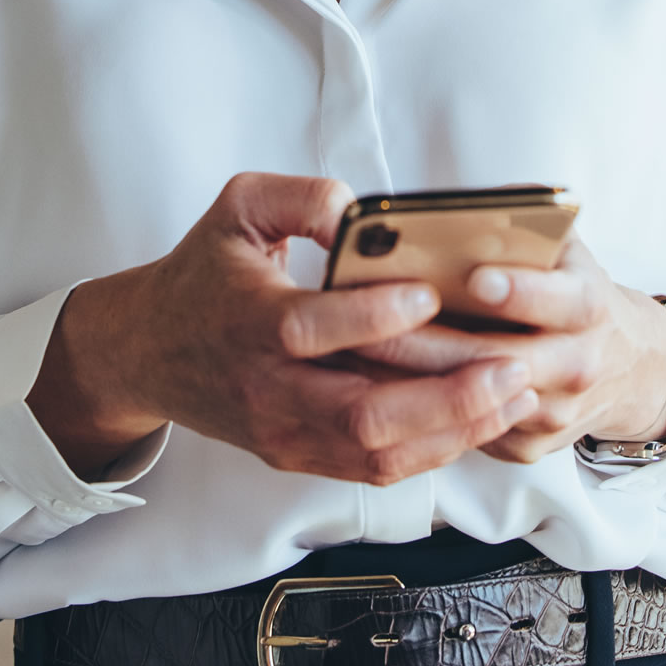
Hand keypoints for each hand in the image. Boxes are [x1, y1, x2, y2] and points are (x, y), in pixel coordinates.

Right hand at [28, 173, 539, 484]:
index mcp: (248, 319)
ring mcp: (284, 432)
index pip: (312, 330)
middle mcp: (267, 388)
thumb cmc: (206, 270)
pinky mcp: (298, 456)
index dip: (375, 317)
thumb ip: (301, 197)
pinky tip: (481, 420)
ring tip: (515, 395)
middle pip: (362, 413)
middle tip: (509, 366)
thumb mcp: (239, 206)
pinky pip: (373, 468)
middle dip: (446, 396)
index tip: (430, 295)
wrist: (150, 350)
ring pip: (378, 452)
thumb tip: (357, 209)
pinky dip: (434, 450)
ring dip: (455, 430)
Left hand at [348, 235, 665, 463]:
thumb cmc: (574, 290)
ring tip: (353, 354)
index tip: (477, 278)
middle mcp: (577, 364)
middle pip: (498, 361)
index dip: (521, 291)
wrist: (626, 365)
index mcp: (590, 307)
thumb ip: (526, 221)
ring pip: (473, 405)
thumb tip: (473, 203)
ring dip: (410, 382)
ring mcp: (552, 412)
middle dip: (430, 344)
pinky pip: (464, 435)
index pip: (562, 300)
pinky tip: (373, 387)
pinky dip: (417, 412)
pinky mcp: (526, 446)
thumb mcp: (567, 247)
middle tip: (371, 324)